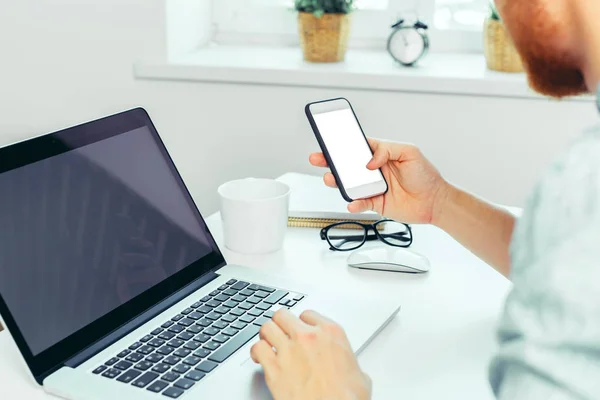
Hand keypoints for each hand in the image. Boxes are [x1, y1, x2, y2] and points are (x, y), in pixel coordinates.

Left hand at [250, 309, 371, 399]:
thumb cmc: (346, 399)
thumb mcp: (359, 376)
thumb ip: (349, 363)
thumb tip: (351, 370)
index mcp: (331, 333)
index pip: (308, 314)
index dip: (303, 323)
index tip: (301, 329)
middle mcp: (308, 337)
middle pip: (284, 315)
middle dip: (281, 323)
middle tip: (281, 331)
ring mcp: (289, 351)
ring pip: (267, 327)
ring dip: (267, 334)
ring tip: (268, 341)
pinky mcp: (274, 368)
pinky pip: (258, 349)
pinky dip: (256, 351)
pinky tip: (259, 356)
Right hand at [309, 138, 447, 223]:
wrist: (435, 201)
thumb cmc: (426, 175)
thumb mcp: (410, 152)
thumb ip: (387, 150)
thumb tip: (369, 162)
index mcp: (379, 154)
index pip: (356, 147)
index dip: (342, 144)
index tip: (328, 140)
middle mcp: (373, 170)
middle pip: (346, 165)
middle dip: (330, 161)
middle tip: (317, 158)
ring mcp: (372, 187)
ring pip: (348, 184)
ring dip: (337, 182)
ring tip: (330, 179)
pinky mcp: (375, 203)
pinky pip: (359, 203)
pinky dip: (354, 203)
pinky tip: (352, 202)